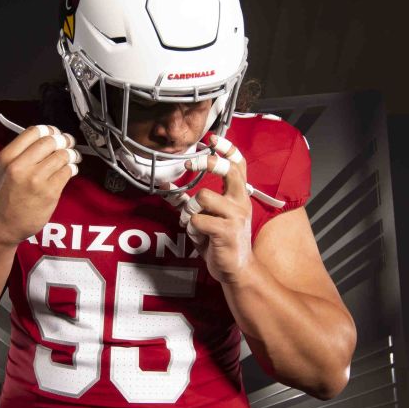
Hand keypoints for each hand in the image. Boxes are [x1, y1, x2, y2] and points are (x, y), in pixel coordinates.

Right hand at [0, 124, 80, 246]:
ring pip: (62, 155)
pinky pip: (67, 172)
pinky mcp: (49, 192)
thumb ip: (21, 153)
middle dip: (63, 140)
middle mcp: (20, 166)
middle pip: (51, 141)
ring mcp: (36, 179)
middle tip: (67, 144)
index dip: (49, 130)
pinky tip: (69, 171)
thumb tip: (47, 138)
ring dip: (71, 155)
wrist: (1, 225)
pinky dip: (71, 169)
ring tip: (71, 158)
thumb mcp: (3, 169)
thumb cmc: (3, 198)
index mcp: (7, 157)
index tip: (55, 133)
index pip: (34, 131)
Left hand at [181, 134, 254, 283]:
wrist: (237, 269)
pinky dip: (191, 227)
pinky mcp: (226, 231)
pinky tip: (198, 235)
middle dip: (207, 162)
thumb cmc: (221, 241)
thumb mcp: (209, 217)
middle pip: (227, 170)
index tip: (212, 138)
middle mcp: (241, 201)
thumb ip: (192, 200)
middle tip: (189, 162)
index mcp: (238, 195)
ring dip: (190, 210)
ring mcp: (235, 216)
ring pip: (202, 196)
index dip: (227, 148)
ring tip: (193, 222)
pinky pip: (197, 220)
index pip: (239, 164)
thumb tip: (168, 186)